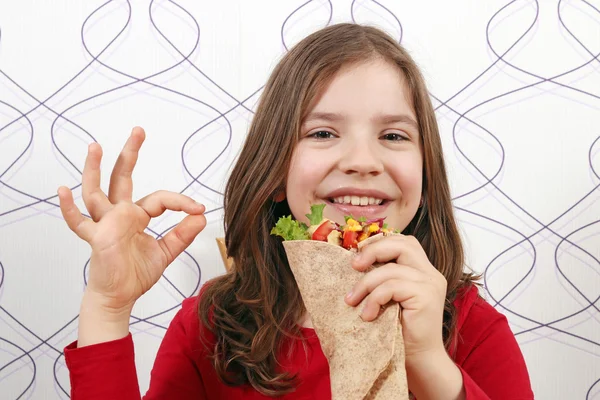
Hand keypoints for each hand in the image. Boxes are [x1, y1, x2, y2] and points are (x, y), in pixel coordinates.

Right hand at [58, 127, 206, 313]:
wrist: (118, 297)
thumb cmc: (135, 274)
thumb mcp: (165, 252)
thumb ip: (182, 235)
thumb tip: (201, 217)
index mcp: (136, 216)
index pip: (160, 199)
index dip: (181, 202)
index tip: (200, 209)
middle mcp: (119, 214)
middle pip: (122, 178)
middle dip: (130, 154)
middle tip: (139, 130)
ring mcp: (105, 224)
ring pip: (95, 192)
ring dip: (94, 169)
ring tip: (96, 146)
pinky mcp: (96, 238)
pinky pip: (78, 222)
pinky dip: (68, 208)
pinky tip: (62, 190)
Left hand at [344, 234, 447, 362]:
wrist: (418, 361)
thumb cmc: (398, 330)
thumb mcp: (388, 298)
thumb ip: (382, 278)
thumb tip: (352, 261)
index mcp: (422, 270)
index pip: (403, 241)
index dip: (379, 243)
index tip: (357, 258)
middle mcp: (430, 273)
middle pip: (402, 244)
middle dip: (373, 251)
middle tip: (353, 266)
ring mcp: (431, 284)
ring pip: (391, 269)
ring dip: (366, 284)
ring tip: (352, 301)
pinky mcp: (427, 297)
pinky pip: (392, 286)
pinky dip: (374, 298)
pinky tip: (368, 314)